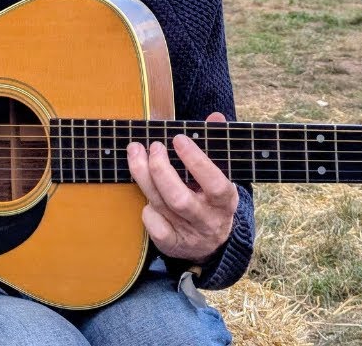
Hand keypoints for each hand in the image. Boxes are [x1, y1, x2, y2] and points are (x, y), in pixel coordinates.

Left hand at [126, 112, 238, 263]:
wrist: (213, 243)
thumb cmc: (212, 197)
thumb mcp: (222, 173)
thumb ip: (217, 145)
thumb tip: (216, 117)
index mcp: (226, 201)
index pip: (215, 183)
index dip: (196, 161)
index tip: (178, 139)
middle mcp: (208, 220)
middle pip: (180, 199)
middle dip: (160, 170)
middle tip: (153, 146)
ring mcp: (189, 234)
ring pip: (162, 206)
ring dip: (144, 177)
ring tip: (135, 152)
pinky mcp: (172, 244)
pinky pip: (154, 226)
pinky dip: (147, 209)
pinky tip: (146, 192)